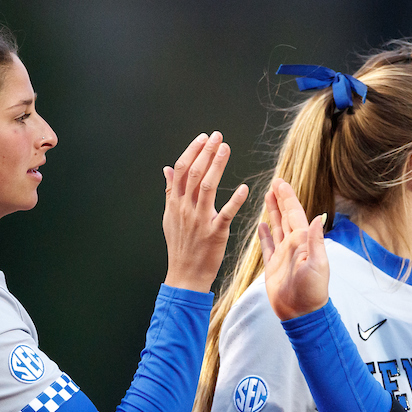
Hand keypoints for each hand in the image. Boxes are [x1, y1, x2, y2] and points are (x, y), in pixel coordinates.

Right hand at [162, 132, 248, 292]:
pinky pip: (225, 213)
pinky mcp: (214, 233)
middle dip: (206, 152)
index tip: (203, 137)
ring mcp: (199, 220)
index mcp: (174, 203)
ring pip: (207, 187)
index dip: (193, 151)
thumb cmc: (180, 245)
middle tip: (217, 136)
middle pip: (195, 174)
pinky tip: (244, 188)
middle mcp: (185, 208)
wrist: (185, 274)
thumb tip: (167, 169)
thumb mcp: (169, 217)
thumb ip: (170, 191)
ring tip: (225, 149)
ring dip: (217, 166)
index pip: (182, 170)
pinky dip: (235, 200)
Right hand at [257, 178, 328, 319]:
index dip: (287, 197)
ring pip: (276, 227)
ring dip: (272, 212)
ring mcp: (282, 254)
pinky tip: (260, 225)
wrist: (302, 313)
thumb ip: (315, 240)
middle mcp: (293, 245)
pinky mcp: (272, 266)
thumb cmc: (313, 291)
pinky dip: (264, 234)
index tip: (281, 182)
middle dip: (280, 199)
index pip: (294, 213)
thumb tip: (318, 217)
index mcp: (302, 241)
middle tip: (275, 182)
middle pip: (285, 216)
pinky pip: (267, 246)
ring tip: (267, 196)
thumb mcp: (317, 264)